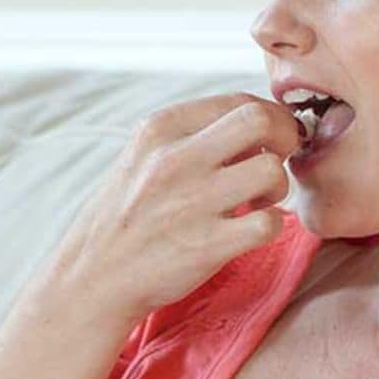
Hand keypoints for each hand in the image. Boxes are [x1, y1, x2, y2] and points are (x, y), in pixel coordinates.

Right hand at [47, 92, 307, 324]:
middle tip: (280, 160)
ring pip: (272, 170)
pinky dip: (272, 226)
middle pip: (262, 120)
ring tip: (258, 201)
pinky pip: (271, 223)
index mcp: (160, 129)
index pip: (238, 100)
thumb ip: (191, 134)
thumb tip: (256, 122)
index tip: (270, 138)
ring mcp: (192, 202)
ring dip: (278, 187)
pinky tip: (250, 230)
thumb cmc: (125, 217)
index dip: (269, 117)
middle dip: (286, 137)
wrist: (92, 278)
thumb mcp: (143, 156)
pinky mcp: (207, 245)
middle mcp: (176, 159)